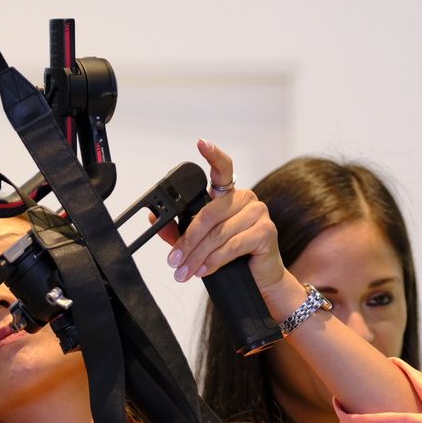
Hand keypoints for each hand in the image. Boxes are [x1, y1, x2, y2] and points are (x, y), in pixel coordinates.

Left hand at [156, 139, 287, 292]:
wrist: (260, 279)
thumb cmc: (233, 257)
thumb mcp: (200, 243)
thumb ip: (178, 230)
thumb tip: (155, 220)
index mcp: (229, 196)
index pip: (223, 169)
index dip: (213, 155)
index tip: (201, 143)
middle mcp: (245, 199)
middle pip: (208, 214)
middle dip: (187, 241)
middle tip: (174, 260)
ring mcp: (258, 213)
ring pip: (218, 234)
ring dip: (197, 256)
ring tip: (185, 271)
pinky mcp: (266, 231)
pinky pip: (231, 246)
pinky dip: (214, 261)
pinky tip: (204, 270)